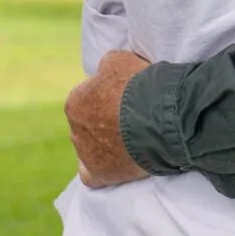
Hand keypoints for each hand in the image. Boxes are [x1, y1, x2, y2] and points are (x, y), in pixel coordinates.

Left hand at [65, 49, 150, 187]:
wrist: (160, 116)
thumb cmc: (139, 84)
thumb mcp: (119, 59)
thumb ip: (105, 67)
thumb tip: (102, 73)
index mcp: (75, 102)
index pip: (87, 100)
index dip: (107, 99)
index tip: (125, 100)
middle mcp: (75, 129)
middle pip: (88, 125)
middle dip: (105, 122)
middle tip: (130, 119)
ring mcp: (86, 154)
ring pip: (90, 149)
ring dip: (105, 145)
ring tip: (132, 140)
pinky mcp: (99, 175)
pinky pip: (90, 176)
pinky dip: (99, 170)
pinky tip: (113, 164)